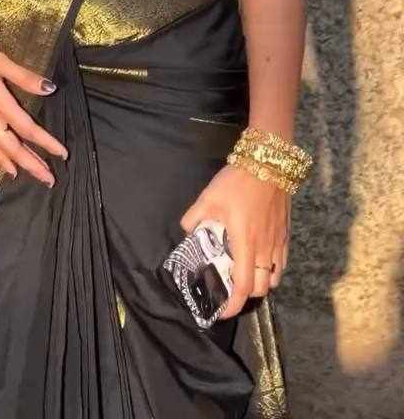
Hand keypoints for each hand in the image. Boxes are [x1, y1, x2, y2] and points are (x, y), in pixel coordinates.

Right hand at [0, 27, 68, 187]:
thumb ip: (23, 76)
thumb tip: (50, 88)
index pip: (27, 129)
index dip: (46, 142)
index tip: (62, 154)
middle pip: (15, 148)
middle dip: (34, 164)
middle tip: (51, 180)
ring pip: (1, 152)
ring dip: (20, 166)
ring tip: (35, 177)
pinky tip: (7, 167)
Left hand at [179, 163, 290, 318]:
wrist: (269, 162)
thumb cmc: (238, 181)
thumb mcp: (209, 198)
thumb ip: (195, 217)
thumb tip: (187, 230)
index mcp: (245, 244)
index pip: (243, 287)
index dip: (233, 305)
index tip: (223, 311)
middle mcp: (265, 249)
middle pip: (261, 288)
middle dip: (246, 295)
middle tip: (231, 288)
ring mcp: (278, 242)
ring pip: (274, 277)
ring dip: (261, 282)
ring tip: (246, 274)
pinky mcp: (286, 232)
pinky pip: (282, 262)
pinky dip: (273, 269)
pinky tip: (261, 258)